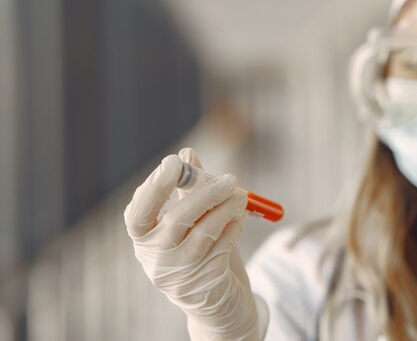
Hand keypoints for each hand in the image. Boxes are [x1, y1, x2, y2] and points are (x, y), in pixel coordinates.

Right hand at [123, 148, 265, 340]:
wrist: (213, 300)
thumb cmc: (196, 249)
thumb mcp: (189, 220)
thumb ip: (188, 188)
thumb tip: (187, 153)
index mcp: (144, 238)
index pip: (138, 214)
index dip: (154, 187)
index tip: (174, 163)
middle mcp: (157, 257)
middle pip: (177, 219)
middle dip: (205, 194)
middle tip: (229, 178)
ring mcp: (181, 271)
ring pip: (205, 231)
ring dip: (227, 208)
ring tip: (241, 196)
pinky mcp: (207, 279)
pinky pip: (224, 244)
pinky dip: (235, 225)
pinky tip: (241, 216)